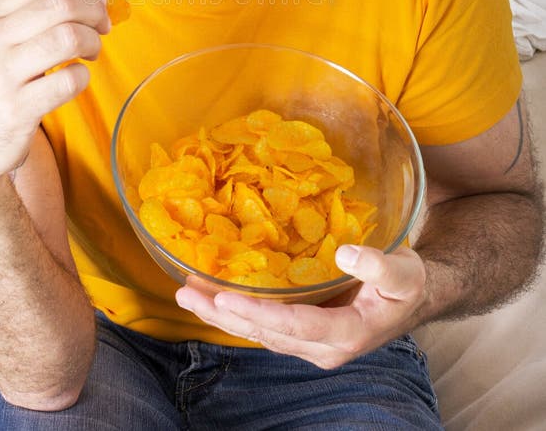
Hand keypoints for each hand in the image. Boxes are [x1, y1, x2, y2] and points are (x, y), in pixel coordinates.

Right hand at [0, 0, 109, 190]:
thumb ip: (23, 18)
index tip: (97, 1)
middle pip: (61, 5)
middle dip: (94, 12)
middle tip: (103, 27)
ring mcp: (1, 77)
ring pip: (69, 37)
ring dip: (92, 42)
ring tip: (90, 53)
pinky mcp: (18, 110)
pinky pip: (70, 81)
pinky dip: (83, 77)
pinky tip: (76, 80)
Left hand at [175, 245, 426, 368]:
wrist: (411, 298)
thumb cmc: (408, 283)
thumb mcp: (404, 271)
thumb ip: (378, 264)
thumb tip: (345, 253)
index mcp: (345, 335)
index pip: (293, 326)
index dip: (257, 313)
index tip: (224, 297)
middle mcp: (321, 347)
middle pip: (264, 333)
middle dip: (223, 314)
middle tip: (186, 292)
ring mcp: (309, 342)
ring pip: (258, 332)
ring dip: (221, 314)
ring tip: (187, 291)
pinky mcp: (302, 331)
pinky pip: (263, 324)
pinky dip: (236, 309)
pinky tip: (214, 293)